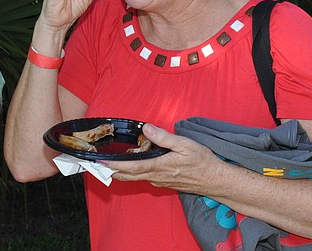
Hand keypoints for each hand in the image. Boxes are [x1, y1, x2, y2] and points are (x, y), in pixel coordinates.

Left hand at [105, 123, 221, 193]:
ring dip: (120, 172)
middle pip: (128, 175)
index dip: (114, 165)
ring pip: (135, 178)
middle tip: (95, 164)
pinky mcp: (163, 182)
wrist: (215, 180)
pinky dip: (132, 173)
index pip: (131, 167)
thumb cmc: (202, 161)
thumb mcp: (185, 144)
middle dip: (111, 170)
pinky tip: (128, 165)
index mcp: (159, 166)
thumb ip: (164, 137)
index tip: (100, 163)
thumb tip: (146, 128)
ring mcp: (159, 181)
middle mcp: (156, 176)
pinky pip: (143, 178)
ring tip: (106, 163)